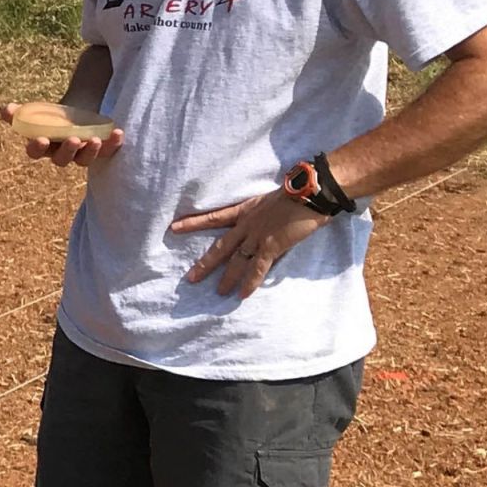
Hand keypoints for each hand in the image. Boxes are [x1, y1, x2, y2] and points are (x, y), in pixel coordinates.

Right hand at [1, 102, 123, 166]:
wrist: (79, 112)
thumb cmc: (54, 116)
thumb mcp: (38, 112)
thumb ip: (20, 113)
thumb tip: (6, 109)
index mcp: (44, 147)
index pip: (36, 153)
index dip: (37, 148)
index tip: (41, 139)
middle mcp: (62, 154)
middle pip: (62, 160)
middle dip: (68, 151)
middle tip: (74, 139)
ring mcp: (83, 154)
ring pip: (85, 160)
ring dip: (90, 151)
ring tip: (95, 139)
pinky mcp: (102, 150)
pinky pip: (108, 151)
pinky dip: (113, 144)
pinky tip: (118, 132)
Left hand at [172, 189, 330, 298]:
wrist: (313, 192)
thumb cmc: (299, 193)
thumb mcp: (273, 200)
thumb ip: (264, 214)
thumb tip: (265, 225)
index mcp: (246, 210)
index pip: (214, 217)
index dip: (193, 222)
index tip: (173, 227)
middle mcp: (248, 224)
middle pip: (220, 247)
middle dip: (204, 264)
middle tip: (190, 279)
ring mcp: (258, 236)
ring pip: (236, 261)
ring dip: (227, 278)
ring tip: (218, 293)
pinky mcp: (272, 245)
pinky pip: (257, 268)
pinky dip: (250, 282)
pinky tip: (242, 295)